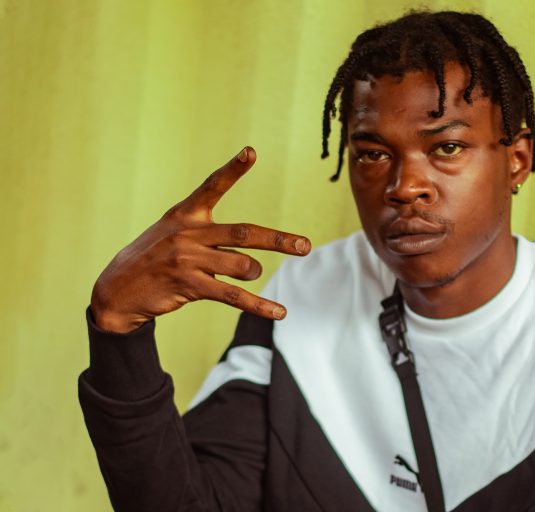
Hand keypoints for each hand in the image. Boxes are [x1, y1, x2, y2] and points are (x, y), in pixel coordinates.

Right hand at [90, 147, 309, 332]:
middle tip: (305, 246)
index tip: (251, 152)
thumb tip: (252, 260)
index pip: (212, 186)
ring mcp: (187, 259)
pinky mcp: (188, 285)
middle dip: (278, 240)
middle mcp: (187, 233)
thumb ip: (210, 238)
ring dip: (253, 272)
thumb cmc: (154, 259)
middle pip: (243, 233)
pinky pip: (232, 295)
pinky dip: (259, 304)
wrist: (116, 290)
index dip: (233, 170)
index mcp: (185, 214)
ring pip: (241, 265)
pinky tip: (279, 312)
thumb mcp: (174, 234)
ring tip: (250, 275)